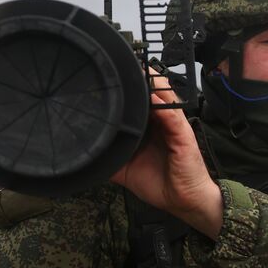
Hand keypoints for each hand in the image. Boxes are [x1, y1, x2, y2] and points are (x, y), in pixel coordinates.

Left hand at [110, 70, 222, 238]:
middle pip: (152, 93)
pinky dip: (163, 106)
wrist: (183, 202)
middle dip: (139, 78)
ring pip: (165, 98)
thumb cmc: (160, 184)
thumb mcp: (125, 170)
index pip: (139, 101)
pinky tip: (152, 96)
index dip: (128, 88)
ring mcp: (174, 128)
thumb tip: (83, 154)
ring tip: (137, 70)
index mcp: (151, 128)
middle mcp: (163, 123)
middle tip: (121, 65)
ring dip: (152, 84)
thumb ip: (109, 158)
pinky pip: (173, 117)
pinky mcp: (183, 136)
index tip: (111, 77)